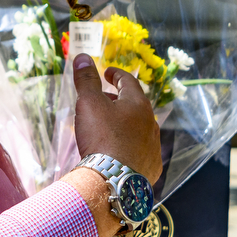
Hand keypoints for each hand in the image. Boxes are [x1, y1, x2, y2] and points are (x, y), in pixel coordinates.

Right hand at [64, 53, 162, 236]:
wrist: (114, 180)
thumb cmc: (102, 137)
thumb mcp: (89, 103)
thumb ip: (86, 79)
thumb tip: (83, 56)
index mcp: (138, 104)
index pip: (129, 82)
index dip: (116, 75)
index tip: (107, 73)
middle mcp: (151, 123)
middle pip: (135, 105)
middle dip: (119, 100)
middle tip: (103, 99)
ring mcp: (153, 146)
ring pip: (140, 128)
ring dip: (125, 123)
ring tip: (109, 126)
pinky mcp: (152, 167)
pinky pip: (141, 150)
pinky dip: (129, 145)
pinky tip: (119, 151)